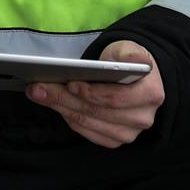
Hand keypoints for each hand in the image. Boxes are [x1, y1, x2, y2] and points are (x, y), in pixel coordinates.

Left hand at [26, 40, 164, 147]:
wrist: (134, 78)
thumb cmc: (127, 61)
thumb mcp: (128, 49)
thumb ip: (129, 54)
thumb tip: (131, 61)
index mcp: (150, 94)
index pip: (115, 99)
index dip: (90, 93)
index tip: (69, 82)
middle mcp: (142, 118)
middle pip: (97, 112)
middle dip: (64, 98)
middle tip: (38, 87)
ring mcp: (129, 133)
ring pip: (88, 123)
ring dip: (61, 108)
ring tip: (40, 93)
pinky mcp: (115, 140)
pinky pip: (87, 132)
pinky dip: (69, 118)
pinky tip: (56, 105)